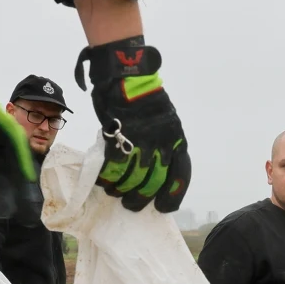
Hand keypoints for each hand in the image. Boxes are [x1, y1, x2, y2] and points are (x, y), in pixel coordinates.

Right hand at [74, 37, 188, 211]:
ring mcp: (141, 142)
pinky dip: (108, 178)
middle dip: (141, 199)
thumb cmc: (145, 100)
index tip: (162, 207)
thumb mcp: (166, 123)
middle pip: (154, 183)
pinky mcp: (120, 138)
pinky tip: (104, 182)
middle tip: (131, 204)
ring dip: (122, 190)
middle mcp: (163, 144)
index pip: (180, 176)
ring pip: (133, 179)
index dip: (172, 196)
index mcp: (178, 141)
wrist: (128, 75)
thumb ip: (162, 146)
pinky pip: (114, 167)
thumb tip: (152, 171)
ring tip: (115, 192)